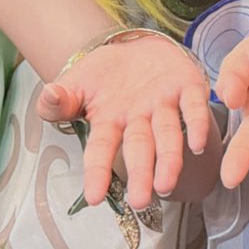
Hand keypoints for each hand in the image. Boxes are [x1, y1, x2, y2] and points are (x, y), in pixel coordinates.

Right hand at [37, 34, 210, 210]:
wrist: (131, 46)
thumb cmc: (101, 75)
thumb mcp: (74, 84)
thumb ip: (59, 99)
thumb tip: (48, 96)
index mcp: (110, 122)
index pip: (101, 150)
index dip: (98, 172)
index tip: (93, 198)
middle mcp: (140, 119)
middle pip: (140, 149)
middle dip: (142, 174)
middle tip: (142, 202)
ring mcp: (164, 104)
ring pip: (168, 134)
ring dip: (170, 159)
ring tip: (167, 184)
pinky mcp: (188, 86)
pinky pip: (194, 107)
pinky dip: (198, 123)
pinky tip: (200, 144)